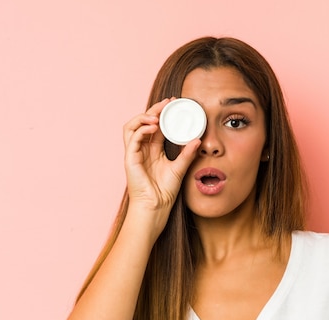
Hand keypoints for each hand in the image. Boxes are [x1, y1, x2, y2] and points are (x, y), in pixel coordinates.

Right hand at [123, 98, 200, 213]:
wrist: (156, 207)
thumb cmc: (164, 191)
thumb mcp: (180, 168)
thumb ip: (187, 154)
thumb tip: (198, 140)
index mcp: (152, 150)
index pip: (155, 126)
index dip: (162, 114)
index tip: (174, 104)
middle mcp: (141, 149)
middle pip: (143, 122)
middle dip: (154, 110)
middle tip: (168, 103)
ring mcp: (134, 153)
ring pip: (131, 126)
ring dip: (143, 117)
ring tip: (157, 114)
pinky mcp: (130, 159)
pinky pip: (132, 138)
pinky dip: (142, 129)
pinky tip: (154, 127)